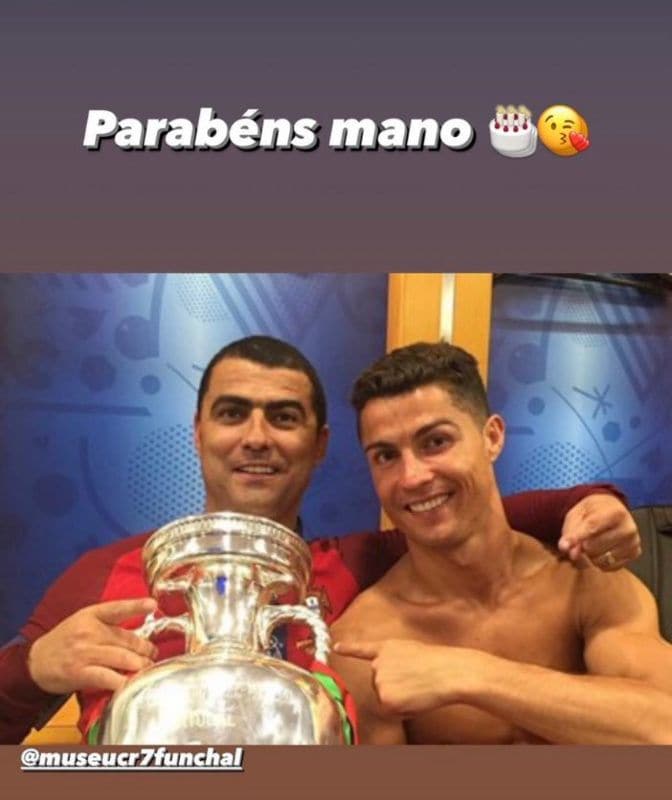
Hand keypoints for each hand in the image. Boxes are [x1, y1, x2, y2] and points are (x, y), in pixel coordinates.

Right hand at [28, 598, 157, 694]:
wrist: (35, 661)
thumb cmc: (65, 640)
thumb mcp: (83, 622)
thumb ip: (108, 624)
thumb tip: (137, 633)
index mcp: (91, 615)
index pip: (117, 608)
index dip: (136, 606)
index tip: (153, 604)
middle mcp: (89, 631)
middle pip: (127, 639)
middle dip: (145, 649)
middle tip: (153, 654)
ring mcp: (84, 652)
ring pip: (122, 658)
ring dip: (139, 665)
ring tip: (147, 668)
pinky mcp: (79, 672)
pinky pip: (107, 677)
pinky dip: (122, 682)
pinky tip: (130, 684)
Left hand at [333, 638, 476, 715]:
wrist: (446, 671)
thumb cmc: (437, 662)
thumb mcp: (410, 651)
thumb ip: (393, 660)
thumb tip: (388, 676)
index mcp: (386, 648)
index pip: (362, 649)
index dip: (348, 648)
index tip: (336, 647)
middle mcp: (377, 663)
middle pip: (379, 683)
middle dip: (394, 686)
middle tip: (415, 681)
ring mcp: (379, 681)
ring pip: (385, 697)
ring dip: (399, 698)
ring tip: (417, 687)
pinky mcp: (385, 698)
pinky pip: (391, 710)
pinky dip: (402, 710)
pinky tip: (414, 698)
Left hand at [558, 494, 640, 570]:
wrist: (611, 509)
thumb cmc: (592, 512)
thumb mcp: (577, 514)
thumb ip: (570, 531)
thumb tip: (565, 549)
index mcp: (615, 512)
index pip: (592, 528)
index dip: (576, 538)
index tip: (564, 546)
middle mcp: (628, 528)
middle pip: (594, 546)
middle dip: (582, 546)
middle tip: (580, 541)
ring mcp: (633, 542)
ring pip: (601, 559)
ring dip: (590, 556)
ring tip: (590, 544)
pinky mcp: (634, 554)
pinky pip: (609, 567)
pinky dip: (600, 562)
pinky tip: (600, 550)